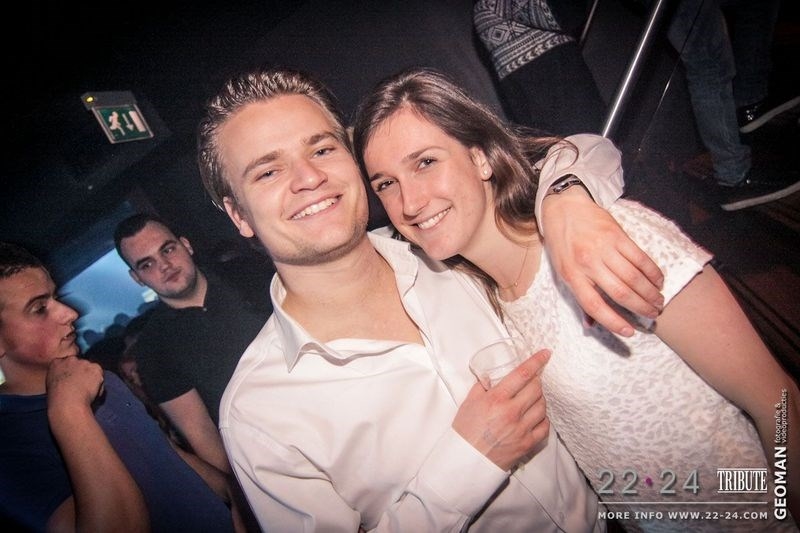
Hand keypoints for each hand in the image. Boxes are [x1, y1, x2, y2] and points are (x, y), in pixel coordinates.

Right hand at [46, 356, 104, 415]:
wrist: (68, 402)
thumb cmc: (58, 399)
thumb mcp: (51, 385)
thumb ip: (60, 378)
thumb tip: (67, 380)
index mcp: (56, 363)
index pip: (66, 363)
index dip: (71, 372)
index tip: (73, 381)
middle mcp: (70, 360)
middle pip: (80, 364)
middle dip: (82, 373)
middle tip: (81, 387)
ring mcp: (84, 362)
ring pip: (91, 369)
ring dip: (91, 377)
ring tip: (85, 391)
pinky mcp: (95, 367)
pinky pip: (100, 374)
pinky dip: (99, 383)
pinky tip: (92, 391)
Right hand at [453, 349, 550, 470]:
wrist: (466, 460)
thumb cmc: (465, 430)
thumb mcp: (469, 401)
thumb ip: (483, 385)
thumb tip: (493, 373)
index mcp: (496, 399)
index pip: (523, 374)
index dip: (536, 361)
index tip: (545, 353)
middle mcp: (511, 413)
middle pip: (536, 388)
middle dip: (537, 380)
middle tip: (532, 380)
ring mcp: (521, 429)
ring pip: (542, 406)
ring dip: (539, 398)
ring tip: (531, 398)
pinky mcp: (527, 444)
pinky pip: (544, 426)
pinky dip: (543, 418)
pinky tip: (536, 416)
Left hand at [541, 187, 663, 335]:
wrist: (563, 208)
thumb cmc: (562, 243)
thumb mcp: (562, 271)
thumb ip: (578, 297)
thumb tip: (590, 325)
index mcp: (572, 276)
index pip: (594, 305)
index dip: (613, 322)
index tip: (630, 332)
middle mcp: (588, 263)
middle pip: (620, 292)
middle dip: (641, 307)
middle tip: (653, 314)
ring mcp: (604, 248)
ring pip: (634, 277)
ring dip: (650, 292)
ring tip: (658, 301)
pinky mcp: (617, 235)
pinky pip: (640, 257)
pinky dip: (652, 271)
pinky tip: (658, 280)